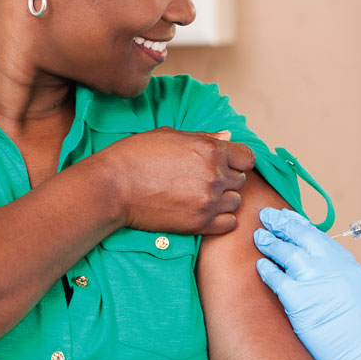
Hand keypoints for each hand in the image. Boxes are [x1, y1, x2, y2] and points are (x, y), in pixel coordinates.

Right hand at [98, 127, 254, 234]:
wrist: (112, 187)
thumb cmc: (136, 155)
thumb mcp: (171, 135)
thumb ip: (205, 137)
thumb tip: (228, 137)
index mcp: (210, 150)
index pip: (248, 158)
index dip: (238, 160)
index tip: (227, 164)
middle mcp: (214, 175)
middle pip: (241, 180)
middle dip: (227, 179)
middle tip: (204, 179)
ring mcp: (208, 201)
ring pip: (235, 202)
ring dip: (223, 199)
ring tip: (201, 196)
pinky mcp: (199, 224)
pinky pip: (228, 223)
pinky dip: (221, 219)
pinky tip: (204, 211)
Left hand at [254, 208, 360, 359]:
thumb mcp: (357, 297)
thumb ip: (338, 280)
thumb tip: (317, 275)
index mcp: (349, 265)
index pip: (320, 237)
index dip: (301, 225)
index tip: (288, 217)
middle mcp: (333, 266)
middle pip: (303, 236)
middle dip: (283, 223)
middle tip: (267, 215)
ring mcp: (316, 280)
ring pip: (286, 252)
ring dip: (270, 242)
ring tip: (259, 235)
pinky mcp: (299, 299)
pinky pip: (276, 278)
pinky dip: (267, 270)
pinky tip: (260, 265)